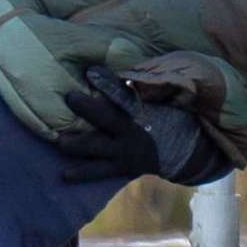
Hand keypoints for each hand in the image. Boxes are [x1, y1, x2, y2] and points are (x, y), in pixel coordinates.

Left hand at [59, 67, 228, 186]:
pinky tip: (64, 176)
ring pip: (97, 148)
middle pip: (107, 119)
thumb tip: (126, 71)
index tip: (90, 72)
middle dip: (87, 109)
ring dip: (76, 145)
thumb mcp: (169, 99)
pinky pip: (100, 172)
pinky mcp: (122, 168)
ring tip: (58, 141)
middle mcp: (133, 134)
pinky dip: (83, 173)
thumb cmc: (174, 117)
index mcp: (145, 114)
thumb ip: (150, 86)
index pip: (125, 96)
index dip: (108, 84)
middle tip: (69, 98)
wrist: (189, 153)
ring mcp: (126, 153)